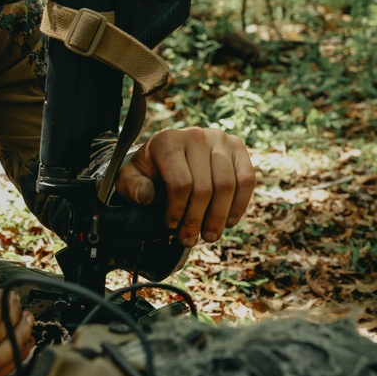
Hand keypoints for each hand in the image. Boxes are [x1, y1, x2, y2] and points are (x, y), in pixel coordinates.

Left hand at [114, 127, 254, 247]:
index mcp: (168, 140)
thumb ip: (131, 187)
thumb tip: (146, 197)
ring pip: (228, 185)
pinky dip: (240, 204)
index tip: (172, 227)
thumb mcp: (129, 178)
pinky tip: (229, 221)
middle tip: (191, 240)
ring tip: (209, 236)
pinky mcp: (237, 147)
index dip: (178, 210)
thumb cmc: (148, 170)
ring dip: (219, 217)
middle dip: (198, 220)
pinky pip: (247, 178)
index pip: (180, 183)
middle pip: (205, 187)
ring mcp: (219, 139)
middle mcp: (196, 136)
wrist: (167, 154)